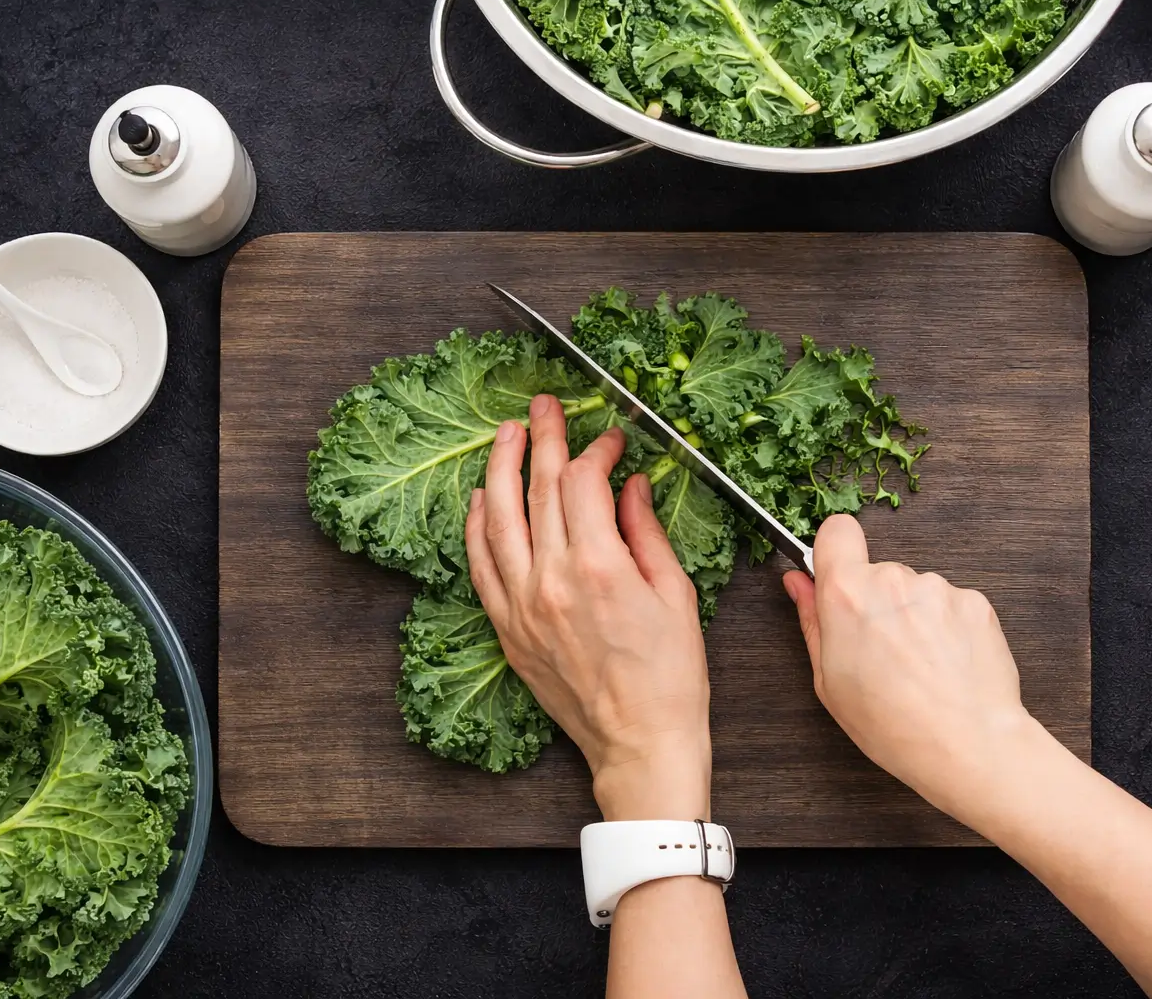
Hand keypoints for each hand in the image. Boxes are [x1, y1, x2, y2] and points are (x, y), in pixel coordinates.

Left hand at [466, 394, 710, 821]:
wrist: (640, 745)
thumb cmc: (670, 678)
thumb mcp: (675, 594)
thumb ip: (645, 532)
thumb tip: (629, 486)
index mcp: (600, 567)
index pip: (584, 483)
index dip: (597, 449)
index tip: (611, 438)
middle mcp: (552, 580)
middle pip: (539, 489)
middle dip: (543, 438)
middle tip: (544, 405)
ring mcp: (522, 605)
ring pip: (498, 519)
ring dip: (500, 469)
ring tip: (506, 434)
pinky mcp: (508, 630)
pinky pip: (481, 566)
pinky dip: (476, 527)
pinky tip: (479, 500)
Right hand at [782, 515, 1037, 815]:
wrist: (968, 744)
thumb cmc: (894, 724)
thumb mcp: (829, 681)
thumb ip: (812, 621)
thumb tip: (798, 583)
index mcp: (847, 595)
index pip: (836, 532)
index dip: (834, 551)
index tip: (837, 577)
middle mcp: (893, 580)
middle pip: (878, 572)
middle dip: (876, 603)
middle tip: (881, 653)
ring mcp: (938, 589)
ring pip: (915, 591)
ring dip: (914, 618)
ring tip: (920, 668)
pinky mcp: (974, 602)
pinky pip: (950, 605)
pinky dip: (947, 629)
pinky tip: (946, 667)